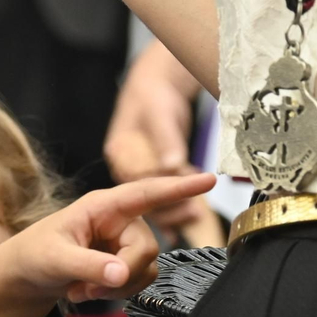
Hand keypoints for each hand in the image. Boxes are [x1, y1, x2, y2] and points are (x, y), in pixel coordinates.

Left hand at [0, 174, 215, 316]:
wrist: (25, 276)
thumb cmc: (32, 255)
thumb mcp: (53, 259)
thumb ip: (87, 266)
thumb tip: (119, 275)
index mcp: (102, 206)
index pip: (146, 193)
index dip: (177, 188)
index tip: (209, 179)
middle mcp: (120, 221)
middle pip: (149, 247)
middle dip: (123, 273)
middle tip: (88, 286)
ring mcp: (124, 243)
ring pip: (148, 268)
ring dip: (117, 287)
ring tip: (81, 288)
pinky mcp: (124, 263)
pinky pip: (140, 281)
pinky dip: (116, 293)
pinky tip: (87, 291)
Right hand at [105, 40, 199, 228]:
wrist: (153, 87)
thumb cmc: (153, 95)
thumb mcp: (159, 112)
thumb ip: (166, 139)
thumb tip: (173, 164)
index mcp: (119, 152)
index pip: (139, 178)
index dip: (161, 191)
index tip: (185, 200)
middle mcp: (123, 167)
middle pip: (142, 199)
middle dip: (168, 210)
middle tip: (195, 213)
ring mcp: (133, 175)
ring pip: (149, 206)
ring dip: (172, 214)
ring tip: (196, 216)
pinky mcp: (146, 179)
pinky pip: (155, 204)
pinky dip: (169, 215)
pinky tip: (180, 229)